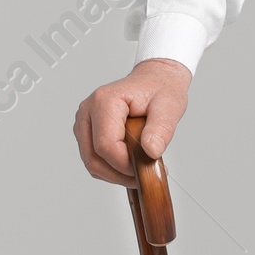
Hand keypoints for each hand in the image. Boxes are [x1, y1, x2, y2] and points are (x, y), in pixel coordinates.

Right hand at [74, 58, 190, 185]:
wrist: (155, 80)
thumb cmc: (159, 89)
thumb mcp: (169, 106)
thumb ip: (161, 129)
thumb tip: (151, 151)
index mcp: (104, 101)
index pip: (106, 145)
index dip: (125, 164)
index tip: (147, 167)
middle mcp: (88, 112)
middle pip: (94, 158)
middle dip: (120, 172)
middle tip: (147, 172)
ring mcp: (85, 123)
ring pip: (92, 162)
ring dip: (117, 173)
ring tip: (142, 167)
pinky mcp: (88, 133)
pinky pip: (95, 160)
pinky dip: (113, 168)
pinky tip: (133, 163)